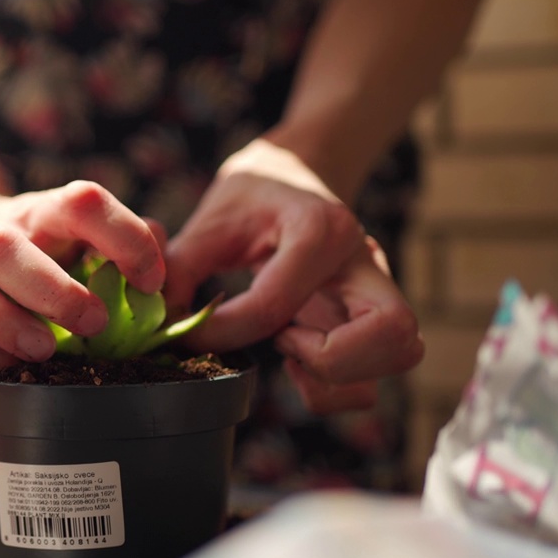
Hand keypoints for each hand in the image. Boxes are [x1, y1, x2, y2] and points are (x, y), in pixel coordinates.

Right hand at [0, 180, 165, 372]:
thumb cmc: (35, 246)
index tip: (150, 280)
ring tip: (44, 350)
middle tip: (94, 323)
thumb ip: (127, 247)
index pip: (83, 202)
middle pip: (4, 247)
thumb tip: (167, 279)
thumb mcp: (77, 234)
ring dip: (4, 321)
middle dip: (52, 291)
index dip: (125, 237)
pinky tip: (2, 362)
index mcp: (41, 211)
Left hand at [164, 139, 423, 412]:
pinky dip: (339, 386)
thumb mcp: (213, 216)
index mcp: (321, 229)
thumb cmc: (258, 191)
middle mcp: (365, 262)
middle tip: (280, 341)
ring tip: (290, 348)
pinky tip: (298, 359)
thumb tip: (158, 320)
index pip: (278, 304)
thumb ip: (180, 265)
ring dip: (339, 375)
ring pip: (399, 355)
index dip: (224, 331)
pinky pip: (377, 374)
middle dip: (327, 361)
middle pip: (391, 335)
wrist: (302, 171)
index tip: (191, 332)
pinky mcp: (373, 319)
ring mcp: (378, 293)